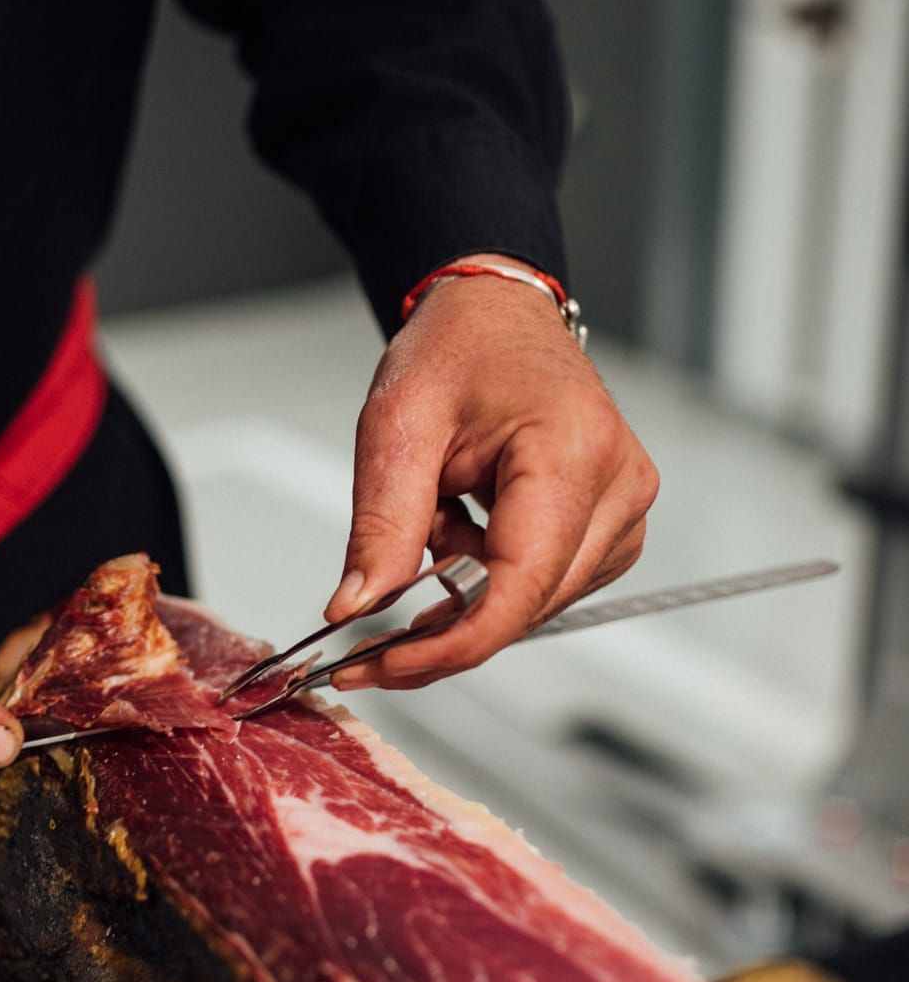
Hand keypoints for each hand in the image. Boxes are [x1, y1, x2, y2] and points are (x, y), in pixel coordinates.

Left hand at [325, 259, 658, 688]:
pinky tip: (461, 528)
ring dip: (464, 592)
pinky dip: (485, 576)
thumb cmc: (460, 347)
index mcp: (574, 454)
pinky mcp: (612, 527)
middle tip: (364, 630)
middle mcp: (618, 488)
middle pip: (525, 609)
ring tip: (432, 520)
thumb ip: (381, 525)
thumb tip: (357, 609)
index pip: (517, 589)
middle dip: (440, 630)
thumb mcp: (397, 425)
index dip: (447, 646)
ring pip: (530, 606)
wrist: (495, 314)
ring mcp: (624, 511)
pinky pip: (541, 585)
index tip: (381, 666)